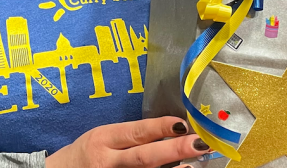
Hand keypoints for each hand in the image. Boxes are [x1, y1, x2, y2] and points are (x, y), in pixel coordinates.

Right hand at [45, 116, 208, 167]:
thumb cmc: (87, 154)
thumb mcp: (103, 138)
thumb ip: (131, 137)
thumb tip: (173, 131)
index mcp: (104, 139)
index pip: (136, 132)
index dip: (160, 127)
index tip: (183, 124)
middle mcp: (107, 161)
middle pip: (144, 157)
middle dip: (173, 150)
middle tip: (199, 144)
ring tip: (193, 167)